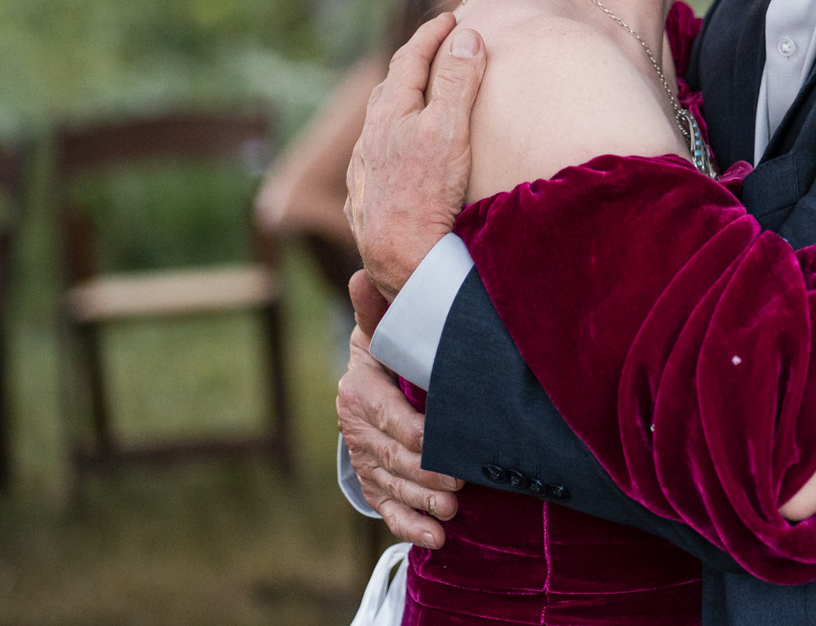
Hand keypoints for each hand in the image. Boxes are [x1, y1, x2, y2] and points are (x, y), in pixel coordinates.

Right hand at [338, 314, 462, 547]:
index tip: (450, 448)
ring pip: (391, 487)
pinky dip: (408, 526)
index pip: (390, 418)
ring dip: (421, 504)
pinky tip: (434, 540)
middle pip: (393, 459)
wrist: (370, 377)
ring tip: (451, 515)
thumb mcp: (384, 328)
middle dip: (427, 476)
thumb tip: (362, 275)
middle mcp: (356, 428)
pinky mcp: (372, 480)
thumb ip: (380, 310)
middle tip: (459, 488)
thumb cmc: (390, 347)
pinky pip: (386, 508)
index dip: (420, 437)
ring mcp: (363, 457)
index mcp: (359, 390)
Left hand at [346, 13, 486, 297]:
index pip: (410, 58)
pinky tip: (399, 150)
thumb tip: (466, 37)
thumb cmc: (427, 191)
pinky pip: (377, 152)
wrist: (398, 255)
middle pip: (391, 85)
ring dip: (401, 97)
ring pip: (380, 121)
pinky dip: (393, 134)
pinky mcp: (367, 197)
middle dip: (414, 60)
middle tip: (438, 45)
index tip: (450, 16)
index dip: (431, 34)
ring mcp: (366, 168)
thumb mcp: (450, 129)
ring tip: (420, 92)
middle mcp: (372, 136)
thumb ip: (459, 81)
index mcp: (392, 111)